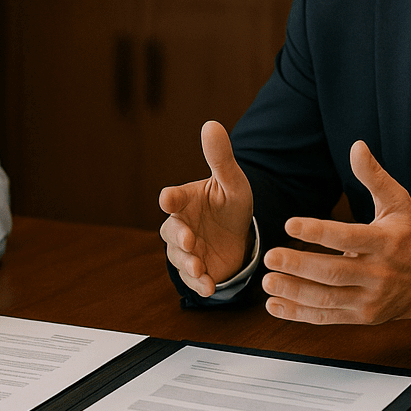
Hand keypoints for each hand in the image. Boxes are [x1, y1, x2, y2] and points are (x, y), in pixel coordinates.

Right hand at [159, 120, 254, 295]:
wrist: (241, 234)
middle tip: (189, 240)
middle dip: (178, 237)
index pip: (172, 199)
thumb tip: (211, 124)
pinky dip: (198, 283)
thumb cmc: (230, 203)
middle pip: (171, 232)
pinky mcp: (197, 270)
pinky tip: (209, 286)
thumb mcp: (232, 182)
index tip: (169, 199)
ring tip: (199, 267)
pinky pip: (192, 278)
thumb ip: (220, 158)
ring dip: (187, 263)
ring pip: (179, 258)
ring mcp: (186, 250)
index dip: (170, 199)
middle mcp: (180, 226)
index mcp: (185, 201)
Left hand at [261, 140, 410, 323]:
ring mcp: (370, 299)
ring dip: (294, 292)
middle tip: (269, 256)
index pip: (348, 237)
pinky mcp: (363, 317)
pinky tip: (274, 305)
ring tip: (267, 282)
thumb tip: (356, 146)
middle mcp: (378, 273)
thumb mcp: (400, 204)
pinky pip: (327, 317)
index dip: (318, 231)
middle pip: (334, 272)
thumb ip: (374, 177)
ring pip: (328, 299)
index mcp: (385, 243)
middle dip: (299, 265)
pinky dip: (299, 315)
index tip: (290, 223)